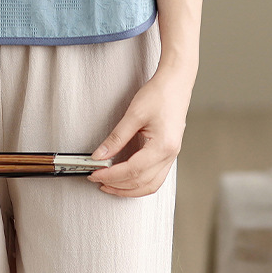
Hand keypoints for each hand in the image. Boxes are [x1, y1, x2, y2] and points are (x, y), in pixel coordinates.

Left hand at [86, 67, 192, 196]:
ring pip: (150, 185)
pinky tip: (126, 179)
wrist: (176, 83)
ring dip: (129, 189)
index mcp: (162, 147)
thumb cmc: (159, 94)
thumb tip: (100, 155)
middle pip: (141, 182)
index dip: (111, 175)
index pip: (133, 170)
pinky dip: (139, 183)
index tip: (95, 174)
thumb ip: (116, 137)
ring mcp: (171, 156)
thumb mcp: (134, 114)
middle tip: (97, 179)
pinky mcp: (169, 153)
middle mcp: (170, 156)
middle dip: (117, 185)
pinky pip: (155, 177)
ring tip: (110, 184)